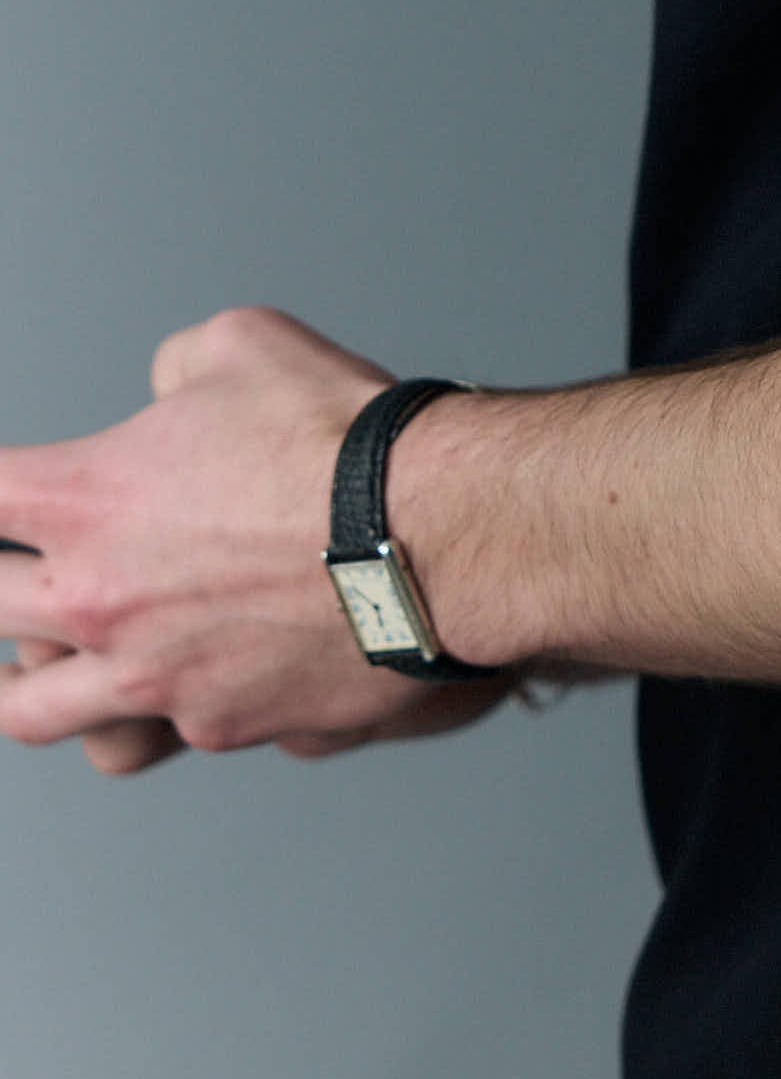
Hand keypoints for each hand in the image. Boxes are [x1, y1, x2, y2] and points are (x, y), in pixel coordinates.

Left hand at [0, 309, 514, 773]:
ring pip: (28, 710)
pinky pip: (160, 731)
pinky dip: (162, 706)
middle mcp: (99, 599)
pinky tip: (184, 678)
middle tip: (4, 576)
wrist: (439, 536)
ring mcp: (152, 676)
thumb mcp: (241, 346)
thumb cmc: (346, 440)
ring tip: (36, 667)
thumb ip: (171, 374)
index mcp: (85, 498)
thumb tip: (166, 400)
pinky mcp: (220, 723)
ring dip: (25, 682)